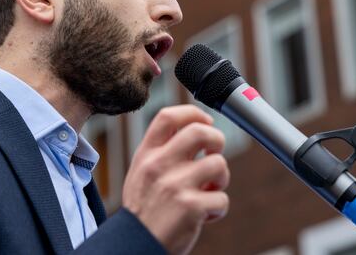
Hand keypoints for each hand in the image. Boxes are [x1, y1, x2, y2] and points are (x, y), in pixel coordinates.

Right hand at [122, 105, 229, 254]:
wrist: (134, 244)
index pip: (169, 116)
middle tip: (215, 153)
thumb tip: (197, 130)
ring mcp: (175, 185)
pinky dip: (218, 208)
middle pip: (200, 132)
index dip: (193, 113)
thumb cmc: (143, 209)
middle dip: (217, 140)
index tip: (205, 122)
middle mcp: (159, 165)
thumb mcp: (141, 172)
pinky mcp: (191, 207)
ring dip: (220, 179)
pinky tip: (204, 215)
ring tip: (208, 191)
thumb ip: (162, 151)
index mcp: (146, 154)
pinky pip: (221, 199)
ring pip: (218, 164)